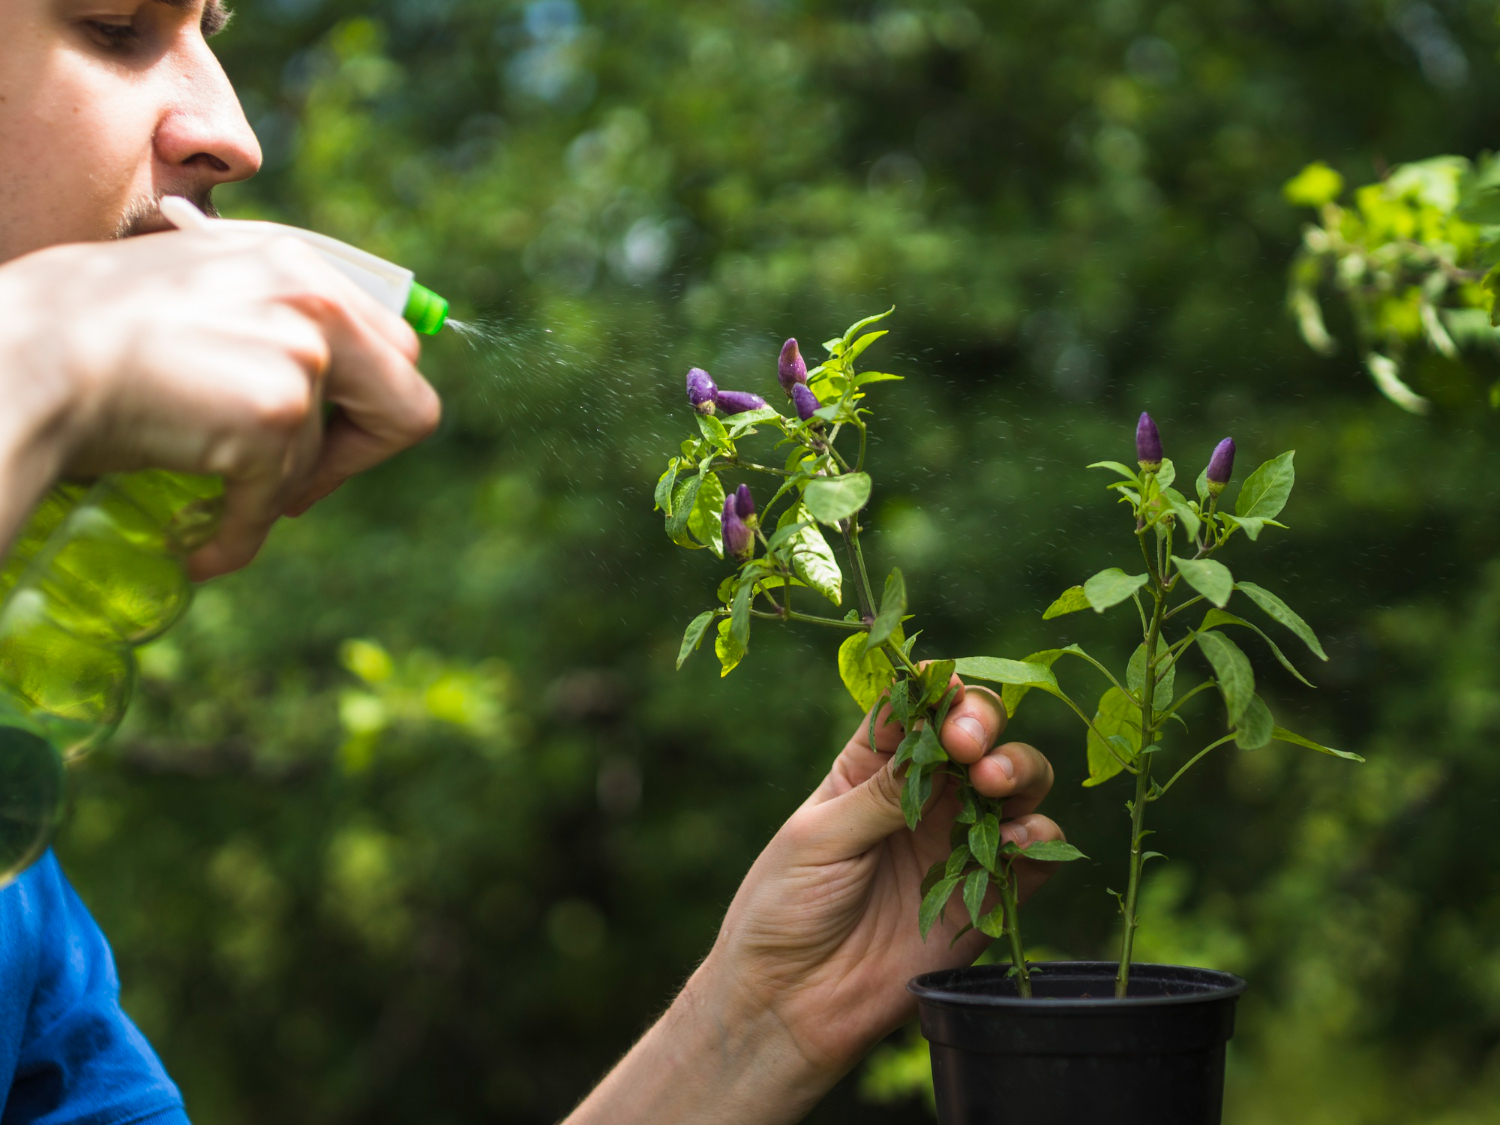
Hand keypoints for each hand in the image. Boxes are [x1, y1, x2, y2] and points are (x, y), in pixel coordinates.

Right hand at [0, 228, 439, 578]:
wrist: (21, 360)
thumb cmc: (81, 329)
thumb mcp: (193, 291)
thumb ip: (267, 316)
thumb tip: (317, 373)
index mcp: (298, 263)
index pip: (392, 343)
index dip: (362, 403)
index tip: (317, 436)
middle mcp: (312, 301)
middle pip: (406, 403)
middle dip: (353, 456)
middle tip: (294, 485)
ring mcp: (297, 356)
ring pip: (320, 463)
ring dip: (264, 492)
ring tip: (198, 493)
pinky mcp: (271, 416)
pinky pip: (273, 504)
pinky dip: (236, 538)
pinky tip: (200, 552)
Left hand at [707, 676, 1061, 1080]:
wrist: (792, 1003)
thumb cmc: (784, 909)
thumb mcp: (819, 838)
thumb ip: (883, 794)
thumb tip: (933, 739)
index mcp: (870, 768)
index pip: (914, 709)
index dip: (936, 690)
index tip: (945, 691)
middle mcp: (923, 796)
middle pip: (976, 735)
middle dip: (983, 725)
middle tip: (970, 747)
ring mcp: (957, 843)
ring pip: (1015, 784)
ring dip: (1018, 770)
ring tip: (993, 783)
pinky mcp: (986, 896)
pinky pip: (1034, 855)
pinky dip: (1038, 838)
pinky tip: (1016, 841)